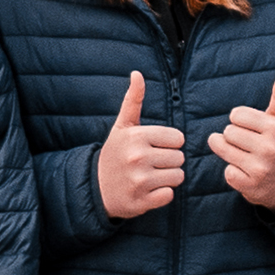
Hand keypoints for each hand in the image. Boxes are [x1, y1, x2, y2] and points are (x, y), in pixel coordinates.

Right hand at [95, 73, 185, 222]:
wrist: (95, 188)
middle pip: (180, 158)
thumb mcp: (122, 126)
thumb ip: (133, 100)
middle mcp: (138, 157)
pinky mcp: (141, 202)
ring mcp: (139, 181)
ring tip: (150, 176)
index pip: (178, 138)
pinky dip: (162, 194)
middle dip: (169, 161)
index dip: (169, 143)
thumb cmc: (115, 153)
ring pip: (178, 176)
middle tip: (150, 163)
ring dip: (167, 178)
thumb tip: (137, 73)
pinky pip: (170, 195)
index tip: (153, 147)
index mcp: (137, 136)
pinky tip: (148, 190)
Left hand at [218, 73, 274, 209]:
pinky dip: (233, 173)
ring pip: (223, 150)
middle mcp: (270, 148)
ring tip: (243, 156)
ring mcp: (260, 169)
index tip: (251, 129)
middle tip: (248, 145)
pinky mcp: (250, 187)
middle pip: (228, 132)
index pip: (236, 115)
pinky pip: (227, 173)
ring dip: (228, 152)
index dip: (240, 121)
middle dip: (234, 137)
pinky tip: (246, 173)